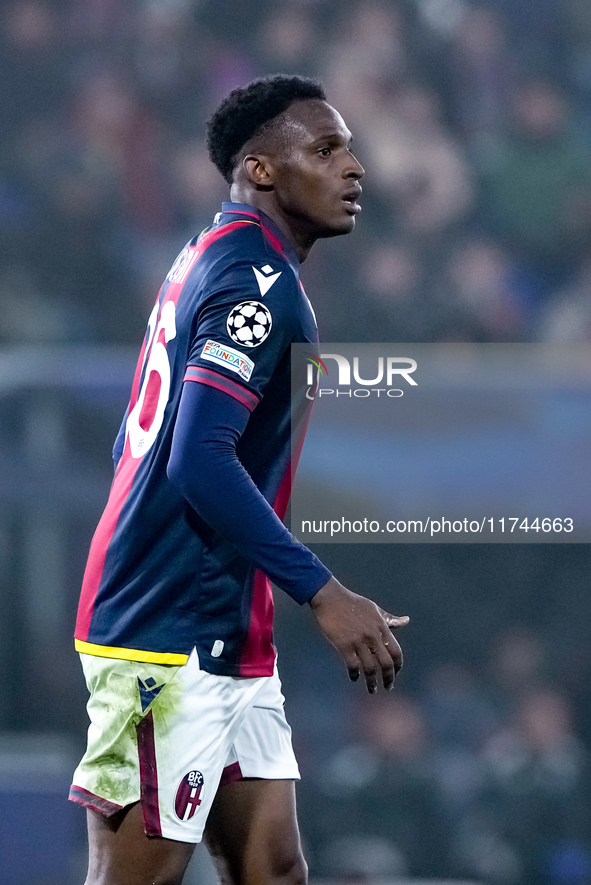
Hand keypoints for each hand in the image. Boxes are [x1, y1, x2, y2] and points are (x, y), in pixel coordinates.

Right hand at [308, 576, 408, 692]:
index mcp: (381, 627)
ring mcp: (358, 641)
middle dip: (389, 679)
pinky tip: (354, 678)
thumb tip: (406, 621)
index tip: (395, 674)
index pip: (396, 652)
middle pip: (386, 663)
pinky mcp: (344, 645)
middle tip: (388, 687)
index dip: (398, 666)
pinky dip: (355, 674)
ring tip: (372, 690)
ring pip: (370, 668)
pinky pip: (353, 665)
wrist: (330, 597)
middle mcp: (373, 635)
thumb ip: (389, 619)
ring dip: (372, 682)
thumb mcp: (374, 609)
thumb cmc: (352, 602)